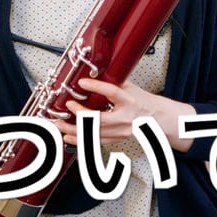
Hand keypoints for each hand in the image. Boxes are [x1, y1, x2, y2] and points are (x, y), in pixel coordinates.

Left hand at [57, 77, 196, 150]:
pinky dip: (80, 140)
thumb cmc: (144, 102)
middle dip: (80, 115)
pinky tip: (67, 137)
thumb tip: (94, 74)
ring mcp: (120, 131)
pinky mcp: (116, 139)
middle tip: (67, 107)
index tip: (83, 83)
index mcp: (130, 101)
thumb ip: (114, 82)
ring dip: (74, 130)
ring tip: (59, 125)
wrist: (158, 119)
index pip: (113, 93)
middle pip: (100, 120)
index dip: (97, 87)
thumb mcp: (131, 88)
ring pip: (95, 134)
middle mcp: (125, 118)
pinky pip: (96, 142)